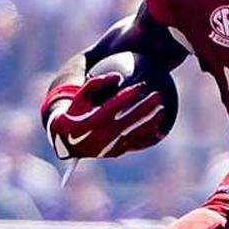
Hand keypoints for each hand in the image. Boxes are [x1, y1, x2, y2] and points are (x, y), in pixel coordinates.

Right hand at [44, 73, 164, 158]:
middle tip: (157, 95)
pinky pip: (135, 144)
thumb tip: (117, 76)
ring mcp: (110, 145)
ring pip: (135, 133)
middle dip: (146, 106)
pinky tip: (160, 132)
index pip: (116, 105)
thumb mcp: (79, 96)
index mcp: (93, 120)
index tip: (143, 85)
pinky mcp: (115, 152)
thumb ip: (96, 83)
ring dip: (151, 121)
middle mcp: (102, 134)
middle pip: (130, 119)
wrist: (66, 141)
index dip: (130, 94)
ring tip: (162, 109)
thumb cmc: (75, 113)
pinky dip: (148, 138)